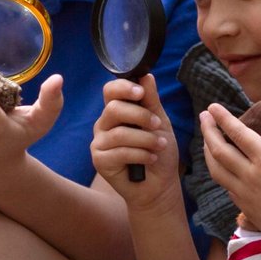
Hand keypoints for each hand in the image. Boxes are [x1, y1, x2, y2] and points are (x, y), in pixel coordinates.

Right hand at [91, 75, 181, 210]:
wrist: (160, 184)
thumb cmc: (159, 152)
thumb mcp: (160, 123)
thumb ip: (152, 101)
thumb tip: (147, 75)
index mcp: (116, 111)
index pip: (110, 90)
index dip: (123, 88)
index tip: (140, 92)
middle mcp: (104, 124)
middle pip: (113, 109)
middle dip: (140, 116)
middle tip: (158, 125)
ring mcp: (99, 142)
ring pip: (119, 133)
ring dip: (145, 139)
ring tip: (160, 146)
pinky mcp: (99, 160)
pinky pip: (119, 152)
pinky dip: (141, 154)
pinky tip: (151, 158)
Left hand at [200, 103, 260, 252]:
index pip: (239, 134)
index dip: (223, 118)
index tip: (212, 106)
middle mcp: (249, 175)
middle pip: (219, 149)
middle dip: (208, 130)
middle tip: (203, 116)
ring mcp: (243, 191)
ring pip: (215, 168)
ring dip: (207, 150)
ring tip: (206, 138)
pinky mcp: (242, 205)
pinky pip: (222, 183)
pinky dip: (216, 169)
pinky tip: (219, 167)